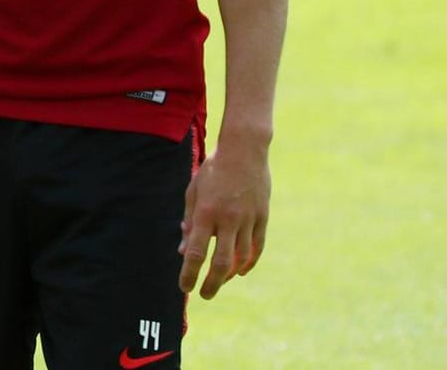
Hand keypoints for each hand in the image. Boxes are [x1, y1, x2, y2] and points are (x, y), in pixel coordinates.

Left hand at [178, 139, 270, 298]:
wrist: (244, 151)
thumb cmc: (213, 171)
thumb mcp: (194, 192)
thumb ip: (190, 222)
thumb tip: (184, 250)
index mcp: (206, 212)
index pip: (197, 252)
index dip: (189, 273)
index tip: (184, 288)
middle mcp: (228, 219)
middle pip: (221, 262)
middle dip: (212, 283)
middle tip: (205, 295)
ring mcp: (248, 219)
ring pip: (241, 258)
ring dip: (229, 275)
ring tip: (219, 281)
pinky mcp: (263, 218)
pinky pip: (257, 247)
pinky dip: (249, 262)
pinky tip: (240, 271)